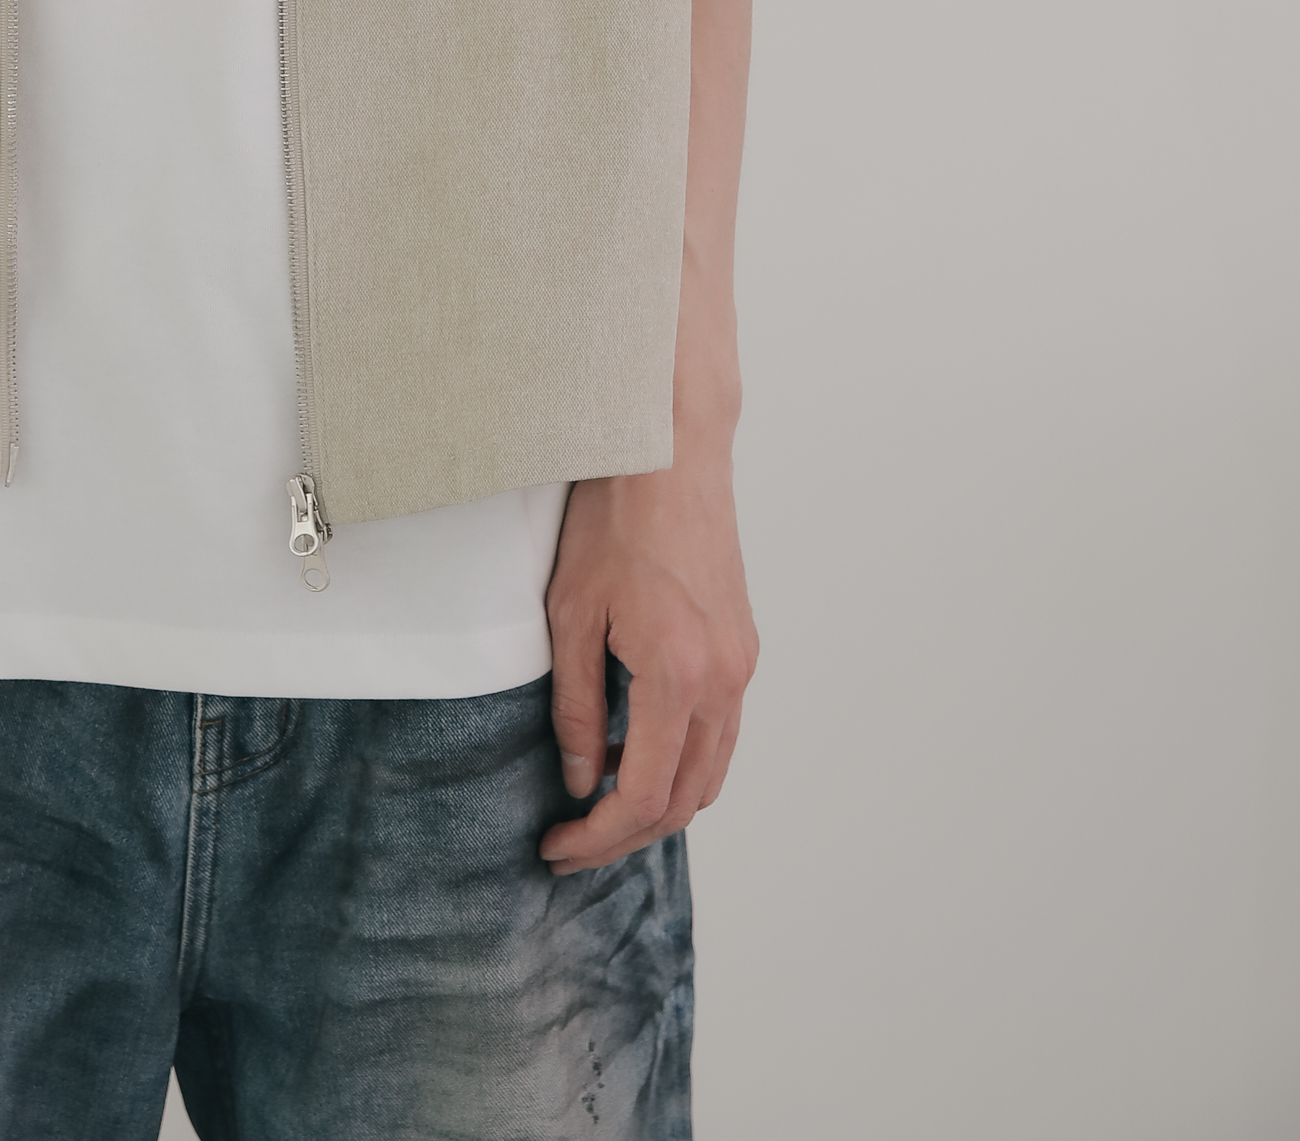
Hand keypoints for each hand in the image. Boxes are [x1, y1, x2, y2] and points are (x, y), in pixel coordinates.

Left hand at [537, 457, 758, 873]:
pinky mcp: (744, 648)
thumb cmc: (613, 520)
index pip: (644, 797)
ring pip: (711, 773)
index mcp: (679, 676)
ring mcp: (742, 665)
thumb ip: (578, 709)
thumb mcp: (572, 615)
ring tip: (599, 806)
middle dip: (627, 834)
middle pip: (686, 800)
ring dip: (660, 803)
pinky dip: (684, 763)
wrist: (669, 452)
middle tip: (571, 841)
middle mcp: (725, 681)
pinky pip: (722, 734)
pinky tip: (636, 752)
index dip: (598, 837)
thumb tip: (584, 781)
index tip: (556, 847)